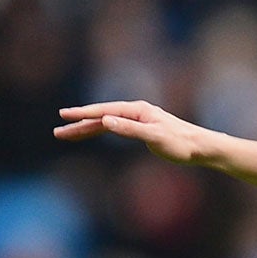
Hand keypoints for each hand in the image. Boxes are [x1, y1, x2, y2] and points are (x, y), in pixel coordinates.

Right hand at [54, 101, 212, 163]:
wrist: (199, 147)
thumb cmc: (180, 144)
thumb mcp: (155, 138)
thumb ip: (130, 129)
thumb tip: (106, 121)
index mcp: (137, 110)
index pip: (103, 111)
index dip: (82, 114)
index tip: (64, 116)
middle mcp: (135, 111)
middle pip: (100, 117)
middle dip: (78, 124)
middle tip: (57, 131)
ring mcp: (137, 119)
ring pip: (105, 123)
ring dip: (86, 129)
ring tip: (66, 134)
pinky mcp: (140, 128)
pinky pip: (114, 128)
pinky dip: (100, 131)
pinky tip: (91, 132)